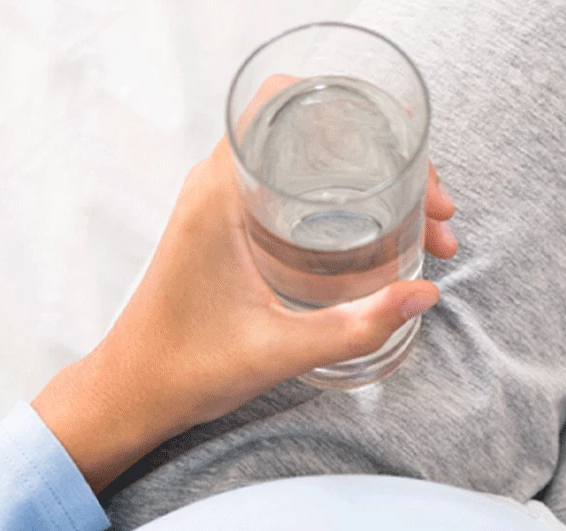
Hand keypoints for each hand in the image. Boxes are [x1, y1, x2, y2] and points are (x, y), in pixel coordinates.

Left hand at [32, 139, 458, 490]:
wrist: (132, 394)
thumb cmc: (185, 369)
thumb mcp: (279, 351)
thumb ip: (354, 327)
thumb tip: (423, 295)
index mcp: (219, 193)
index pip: (283, 101)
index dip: (356, 110)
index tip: (408, 149)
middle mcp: (216, 184)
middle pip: (312, 130)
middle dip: (384, 157)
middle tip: (433, 207)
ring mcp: (221, 203)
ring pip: (309, 162)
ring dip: (369, 180)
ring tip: (422, 226)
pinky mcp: (227, 227)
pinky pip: (294, 188)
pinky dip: (343, 200)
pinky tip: (380, 235)